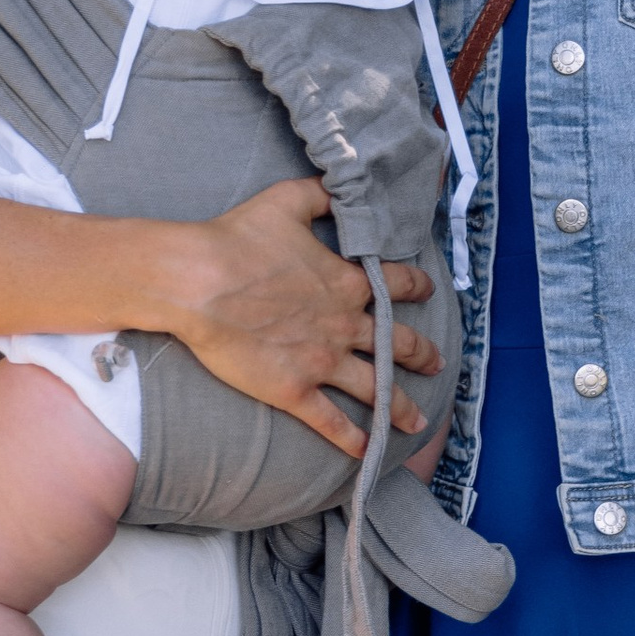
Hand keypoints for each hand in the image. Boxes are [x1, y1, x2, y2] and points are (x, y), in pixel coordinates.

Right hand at [168, 177, 438, 454]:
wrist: (198, 280)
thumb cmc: (237, 238)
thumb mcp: (287, 200)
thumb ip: (322, 194)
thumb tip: (342, 183)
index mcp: (346, 282)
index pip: (398, 284)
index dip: (417, 286)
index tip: (428, 290)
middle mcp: (344, 325)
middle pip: (396, 344)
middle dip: (421, 354)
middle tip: (435, 364)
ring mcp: (322, 361)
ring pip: (375, 388)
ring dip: (400, 407)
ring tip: (418, 422)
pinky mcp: (294, 390)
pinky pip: (332, 421)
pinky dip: (353, 438)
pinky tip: (368, 452)